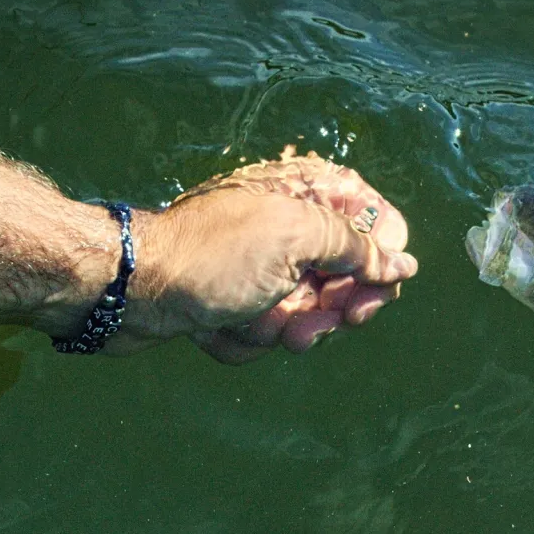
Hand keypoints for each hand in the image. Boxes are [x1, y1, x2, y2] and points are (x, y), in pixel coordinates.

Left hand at [120, 147, 416, 363]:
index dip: (380, 266)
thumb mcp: (296, 239)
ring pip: (311, 316)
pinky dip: (245, 337)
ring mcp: (266, 268)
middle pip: (351, 279)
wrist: (128, 289)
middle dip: (329, 311)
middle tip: (308, 325)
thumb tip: (405, 262)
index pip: (381, 226)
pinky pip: (270, 332)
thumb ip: (358, 248)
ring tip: (254, 325)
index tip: (366, 293)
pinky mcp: (239, 302)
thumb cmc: (212, 257)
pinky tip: (218, 328)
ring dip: (282, 329)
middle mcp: (292, 229)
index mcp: (310, 196)